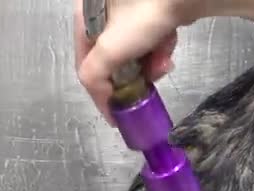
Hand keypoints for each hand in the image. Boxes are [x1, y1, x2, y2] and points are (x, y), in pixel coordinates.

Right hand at [74, 0, 207, 124]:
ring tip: (163, 62)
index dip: (99, 92)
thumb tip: (102, 96)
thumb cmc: (142, 15)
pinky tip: (169, 45)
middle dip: (133, 76)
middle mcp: (104, 11)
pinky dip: (161, 49)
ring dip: (151, 64)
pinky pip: (152, 41)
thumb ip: (94, 76)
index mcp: (85, 15)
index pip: (86, 63)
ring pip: (136, 53)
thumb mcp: (110, 48)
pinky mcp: (154, 12)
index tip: (114, 116)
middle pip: (114, 60)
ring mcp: (131, 11)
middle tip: (146, 85)